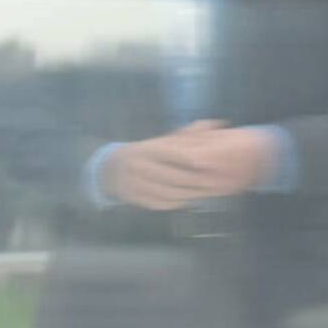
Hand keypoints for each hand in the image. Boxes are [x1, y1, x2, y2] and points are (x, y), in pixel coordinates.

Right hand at [105, 122, 268, 207]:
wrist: (111, 169)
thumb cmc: (146, 153)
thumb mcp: (163, 141)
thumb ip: (189, 135)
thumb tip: (216, 123)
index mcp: (146, 149)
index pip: (171, 153)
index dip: (192, 159)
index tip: (210, 162)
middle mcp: (138, 166)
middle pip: (173, 176)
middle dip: (196, 180)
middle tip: (215, 182)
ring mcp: (135, 184)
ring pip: (169, 192)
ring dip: (191, 194)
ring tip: (207, 192)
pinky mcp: (135, 199)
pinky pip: (161, 203)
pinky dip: (179, 202)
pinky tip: (191, 198)